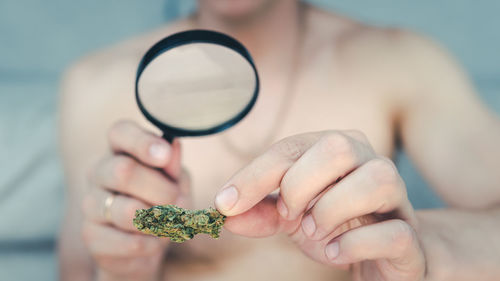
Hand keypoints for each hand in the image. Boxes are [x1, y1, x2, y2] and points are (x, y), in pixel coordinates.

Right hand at [81, 121, 188, 280]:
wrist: (146, 245)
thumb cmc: (162, 202)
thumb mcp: (175, 181)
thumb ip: (172, 166)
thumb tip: (172, 145)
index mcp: (120, 150)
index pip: (120, 132)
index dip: (142, 142)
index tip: (165, 155)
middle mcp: (98, 172)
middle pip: (124, 171)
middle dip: (161, 190)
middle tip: (177, 202)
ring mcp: (91, 204)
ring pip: (127, 211)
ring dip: (159, 221)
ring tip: (168, 224)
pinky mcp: (92, 237)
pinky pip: (130, 242)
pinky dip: (152, 244)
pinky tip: (154, 241)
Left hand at [215, 131, 424, 280]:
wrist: (383, 256)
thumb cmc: (335, 227)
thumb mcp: (291, 217)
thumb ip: (261, 211)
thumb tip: (224, 213)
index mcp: (337, 150)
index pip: (292, 147)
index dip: (255, 174)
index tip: (226, 203)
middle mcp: (370, 162)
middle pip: (337, 147)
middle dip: (300, 184)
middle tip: (290, 215)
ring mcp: (397, 198)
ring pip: (376, 179)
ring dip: (331, 209)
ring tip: (314, 230)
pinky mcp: (410, 236)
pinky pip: (394, 232)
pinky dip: (355, 244)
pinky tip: (335, 251)